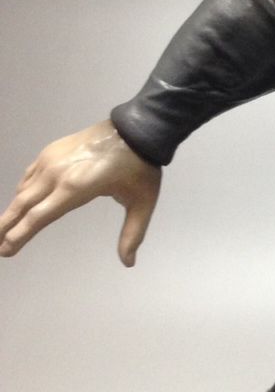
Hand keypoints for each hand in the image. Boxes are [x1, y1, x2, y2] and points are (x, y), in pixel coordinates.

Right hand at [0, 119, 160, 265]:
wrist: (138, 128)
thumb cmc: (141, 167)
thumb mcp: (143, 203)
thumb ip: (133, 233)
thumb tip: (128, 263)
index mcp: (76, 188)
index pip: (40, 217)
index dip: (21, 235)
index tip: (5, 251)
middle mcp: (57, 174)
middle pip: (24, 205)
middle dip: (6, 226)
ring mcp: (51, 160)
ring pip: (24, 190)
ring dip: (12, 210)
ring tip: (3, 228)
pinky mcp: (51, 150)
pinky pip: (29, 174)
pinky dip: (22, 190)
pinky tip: (21, 201)